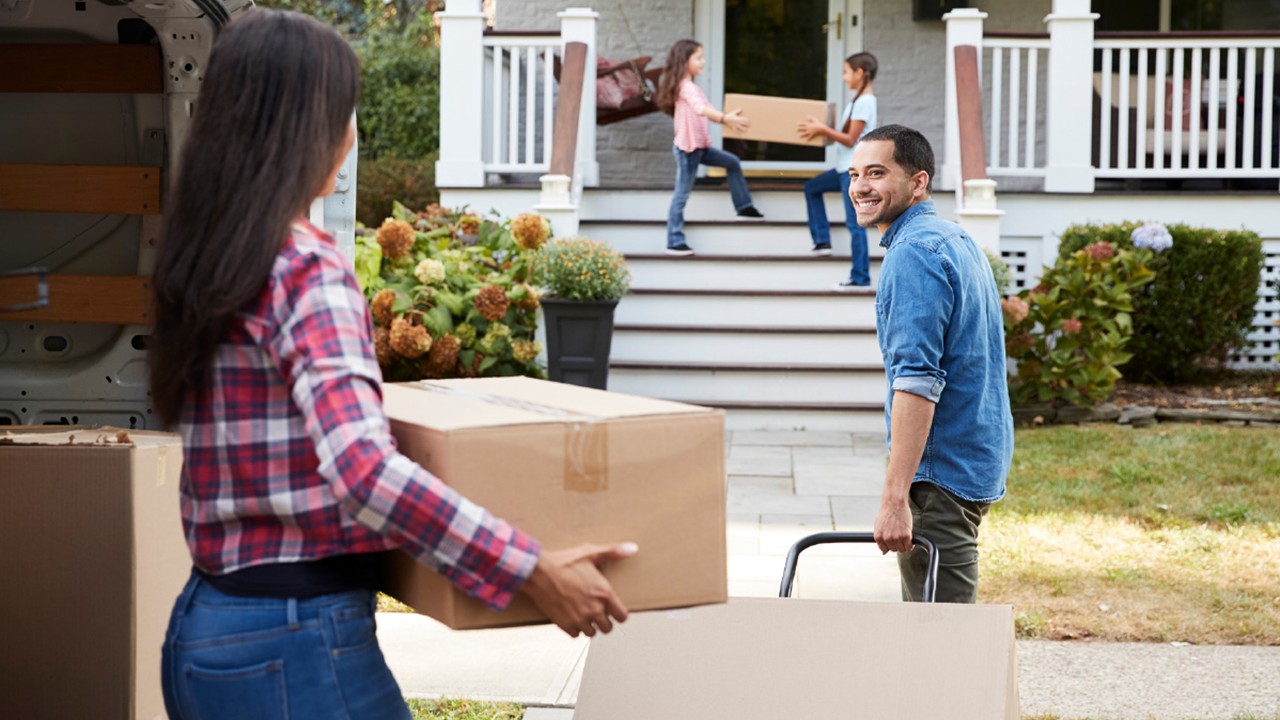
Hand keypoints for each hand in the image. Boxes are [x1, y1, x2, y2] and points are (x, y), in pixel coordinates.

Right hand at [520, 542, 636, 637]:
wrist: (538, 572)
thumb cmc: (563, 562)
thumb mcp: (590, 553)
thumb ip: (613, 552)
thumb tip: (632, 548)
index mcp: (604, 594)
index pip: (622, 616)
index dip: (618, 614)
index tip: (613, 610)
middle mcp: (594, 609)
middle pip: (608, 628)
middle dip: (603, 621)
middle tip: (596, 611)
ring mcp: (580, 619)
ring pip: (592, 633)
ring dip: (589, 626)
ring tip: (583, 614)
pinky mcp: (565, 625)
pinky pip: (576, 635)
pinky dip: (574, 629)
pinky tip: (571, 617)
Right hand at [723, 108, 749, 132]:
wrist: (724, 118)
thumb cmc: (729, 115)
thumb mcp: (733, 112)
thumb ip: (737, 110)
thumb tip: (741, 109)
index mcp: (738, 118)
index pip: (744, 120)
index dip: (748, 121)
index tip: (749, 122)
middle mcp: (737, 122)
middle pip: (744, 124)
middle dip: (747, 125)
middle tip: (749, 126)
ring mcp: (735, 125)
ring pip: (741, 128)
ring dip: (744, 129)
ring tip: (746, 130)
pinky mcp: (733, 127)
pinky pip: (736, 131)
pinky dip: (738, 132)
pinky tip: (740, 133)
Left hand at [796, 116, 824, 140]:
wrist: (822, 129)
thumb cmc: (819, 124)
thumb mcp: (815, 120)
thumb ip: (811, 118)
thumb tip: (807, 116)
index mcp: (809, 124)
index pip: (803, 123)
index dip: (800, 123)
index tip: (797, 123)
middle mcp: (809, 128)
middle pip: (803, 128)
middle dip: (799, 129)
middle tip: (796, 129)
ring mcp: (810, 132)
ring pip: (805, 133)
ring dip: (802, 134)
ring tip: (799, 135)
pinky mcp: (812, 135)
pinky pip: (809, 137)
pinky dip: (807, 139)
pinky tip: (805, 141)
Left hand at [873, 495, 913, 554]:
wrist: (894, 503)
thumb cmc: (887, 512)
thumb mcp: (878, 526)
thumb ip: (880, 539)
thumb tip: (884, 552)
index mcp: (878, 537)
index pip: (884, 549)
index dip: (889, 545)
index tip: (893, 542)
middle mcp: (887, 538)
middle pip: (894, 550)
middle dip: (897, 544)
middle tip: (899, 536)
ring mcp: (896, 538)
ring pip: (902, 550)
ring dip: (904, 545)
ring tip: (904, 537)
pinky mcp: (906, 535)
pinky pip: (909, 546)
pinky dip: (910, 545)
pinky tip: (910, 539)